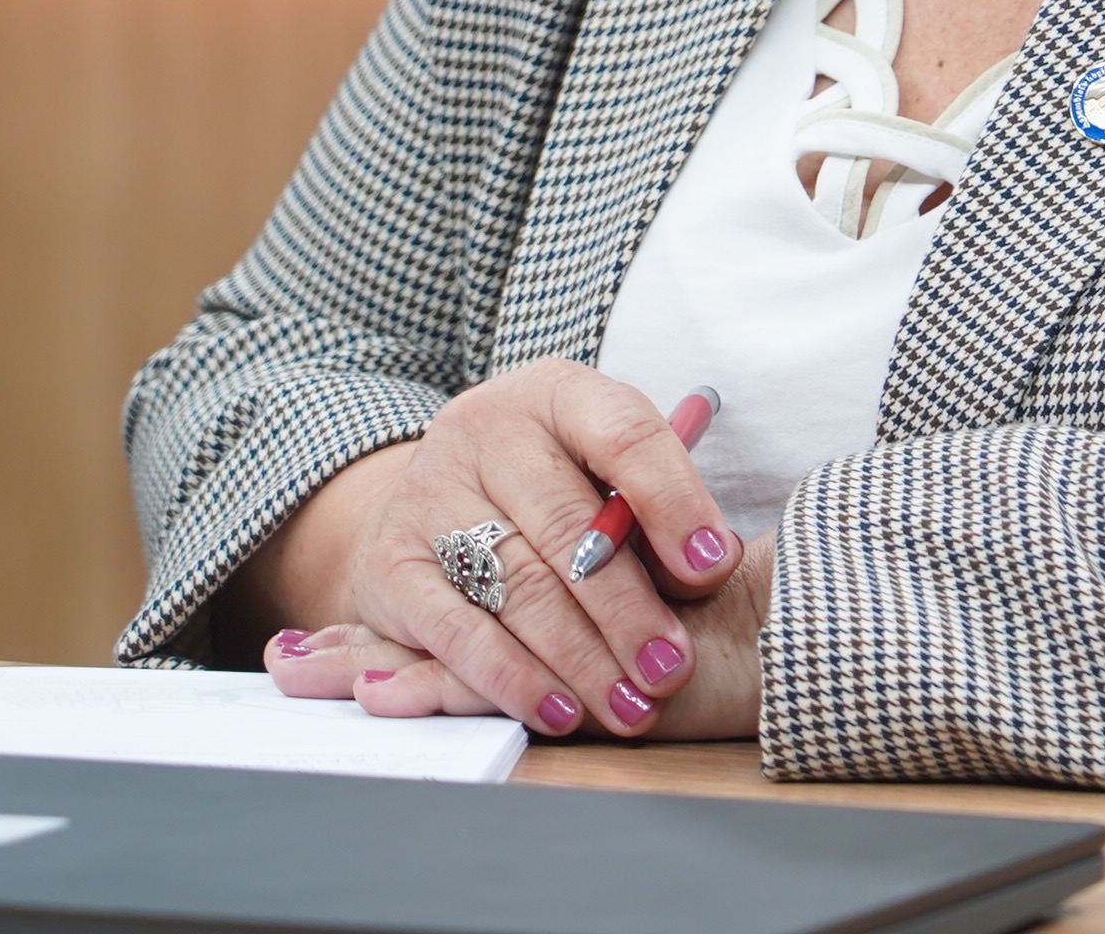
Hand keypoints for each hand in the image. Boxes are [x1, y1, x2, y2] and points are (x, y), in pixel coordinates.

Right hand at [234, 363, 732, 739]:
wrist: (439, 494)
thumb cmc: (555, 486)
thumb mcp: (606, 470)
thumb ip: (655, 512)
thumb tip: (707, 567)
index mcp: (557, 394)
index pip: (624, 434)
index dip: (674, 501)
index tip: (713, 566)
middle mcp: (484, 432)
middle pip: (565, 524)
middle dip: (627, 607)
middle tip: (671, 668)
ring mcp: (428, 495)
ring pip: (513, 585)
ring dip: (579, 657)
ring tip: (629, 705)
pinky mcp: (390, 565)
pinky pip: (454, 630)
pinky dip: (510, 679)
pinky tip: (559, 711)